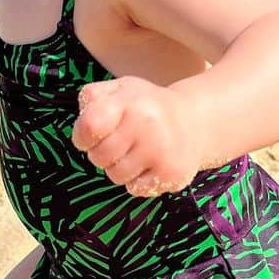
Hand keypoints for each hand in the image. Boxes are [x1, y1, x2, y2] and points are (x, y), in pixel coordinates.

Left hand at [70, 76, 204, 196]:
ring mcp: (161, 151)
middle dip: (102, 152)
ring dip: (119, 168)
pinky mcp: (171, 174)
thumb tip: (84, 118)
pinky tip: (149, 164)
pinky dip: (137, 180)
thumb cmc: (146, 107)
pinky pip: (135, 189)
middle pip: (98, 156)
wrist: (195, 121)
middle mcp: (147, 125)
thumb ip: (93, 97)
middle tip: (120, 142)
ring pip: (116, 176)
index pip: (90, 126)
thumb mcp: (120, 90)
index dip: (83, 136)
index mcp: (129, 100)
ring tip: (136, 152)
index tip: (91, 134)